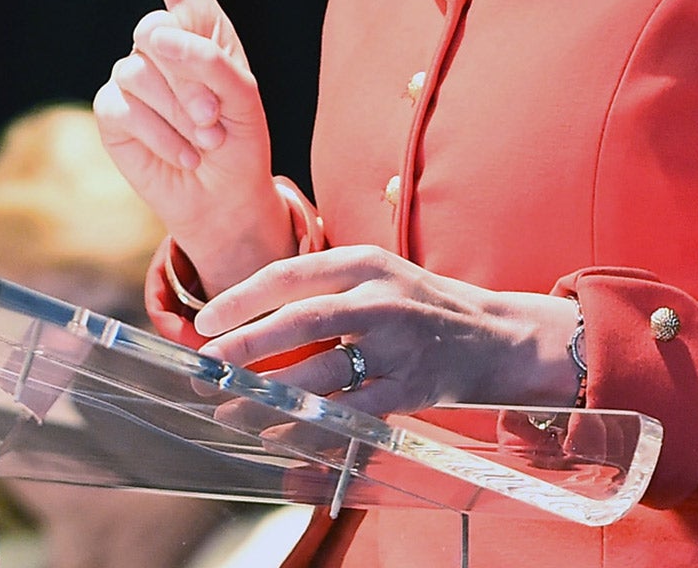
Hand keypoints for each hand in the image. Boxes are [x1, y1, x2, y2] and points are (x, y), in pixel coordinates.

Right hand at [88, 0, 290, 293]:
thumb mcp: (244, 97)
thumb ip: (209, 61)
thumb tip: (155, 38)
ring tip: (202, 139)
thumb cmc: (242, 139)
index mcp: (197, 18)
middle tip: (214, 119)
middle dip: (189, 79)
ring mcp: (131, 74)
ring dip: (179, 115)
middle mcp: (159, 39)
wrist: (223, 196)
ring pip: (138, 74)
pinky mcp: (112, 110)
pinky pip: (123, 108)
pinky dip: (158, 135)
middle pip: (151, 31)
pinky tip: (179, 153)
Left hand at [191, 245, 582, 418]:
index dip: (242, 299)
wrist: (494, 335)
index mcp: (363, 262)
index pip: (290, 274)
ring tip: (231, 411)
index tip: (204, 324)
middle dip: (247, 346)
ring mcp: (397, 346)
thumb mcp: (374, 274)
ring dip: (270, 397)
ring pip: (322, 374)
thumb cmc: (416, 304)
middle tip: (207, 367)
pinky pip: (351, 414)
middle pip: (302, 320)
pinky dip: (312, 428)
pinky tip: (279, 435)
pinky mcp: (409, 388)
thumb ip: (320, 287)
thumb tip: (244, 314)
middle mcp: (380, 299)